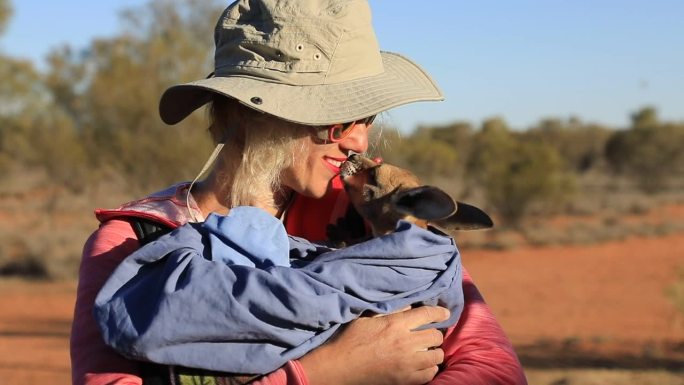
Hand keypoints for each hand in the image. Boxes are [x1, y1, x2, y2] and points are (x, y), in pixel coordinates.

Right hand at [299, 306, 449, 384]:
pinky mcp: (405, 380)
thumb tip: (409, 306)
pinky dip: (429, 368)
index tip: (445, 314)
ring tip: (427, 350)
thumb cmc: (351, 339)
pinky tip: (422, 365)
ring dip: (433, 351)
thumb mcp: (368, 317)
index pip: (427, 315)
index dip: (440, 313)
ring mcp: (407, 363)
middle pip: (436, 336)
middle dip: (435, 333)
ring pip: (436, 356)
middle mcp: (405, 343)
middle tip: (430, 334)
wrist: (341, 366)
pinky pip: (430, 374)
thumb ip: (390, 311)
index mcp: (396, 324)